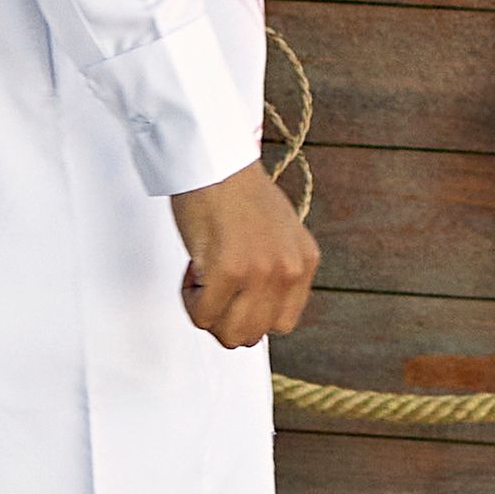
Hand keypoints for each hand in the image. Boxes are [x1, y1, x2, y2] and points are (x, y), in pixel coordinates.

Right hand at [169, 157, 319, 348]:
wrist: (215, 159)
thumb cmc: (235, 190)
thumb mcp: (277, 233)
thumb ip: (275, 270)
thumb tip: (254, 311)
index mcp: (304, 261)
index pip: (281, 323)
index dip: (249, 313)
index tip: (234, 289)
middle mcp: (290, 270)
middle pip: (253, 334)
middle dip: (224, 317)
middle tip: (212, 284)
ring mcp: (262, 273)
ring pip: (229, 333)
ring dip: (207, 311)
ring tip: (204, 274)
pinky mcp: (230, 271)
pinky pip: (203, 316)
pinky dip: (189, 299)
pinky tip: (194, 267)